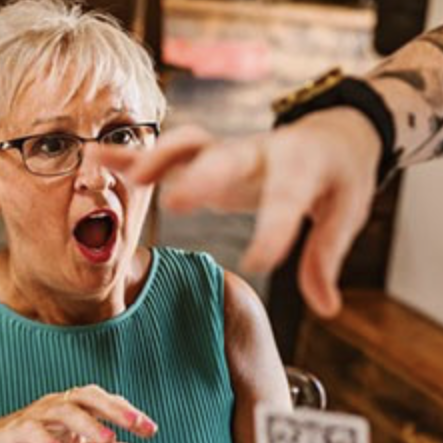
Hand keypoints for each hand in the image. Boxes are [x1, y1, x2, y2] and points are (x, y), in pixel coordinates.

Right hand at [0, 385, 157, 442]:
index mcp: (75, 407)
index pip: (106, 402)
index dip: (129, 413)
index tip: (151, 430)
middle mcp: (57, 405)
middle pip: (88, 396)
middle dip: (114, 409)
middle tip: (137, 425)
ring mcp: (34, 416)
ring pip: (63, 409)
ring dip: (87, 422)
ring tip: (108, 439)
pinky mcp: (13, 431)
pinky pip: (30, 429)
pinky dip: (45, 438)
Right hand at [93, 109, 381, 316]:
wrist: (333, 133)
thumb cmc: (340, 177)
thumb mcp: (346, 215)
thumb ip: (326, 260)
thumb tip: (326, 309)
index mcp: (302, 167)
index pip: (287, 201)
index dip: (272, 232)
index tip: (257, 264)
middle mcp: (261, 153)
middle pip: (230, 161)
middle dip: (205, 178)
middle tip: (179, 202)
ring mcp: (231, 151)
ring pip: (190, 146)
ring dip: (160, 158)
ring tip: (129, 177)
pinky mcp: (210, 156)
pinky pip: (169, 153)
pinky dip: (133, 153)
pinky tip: (97, 156)